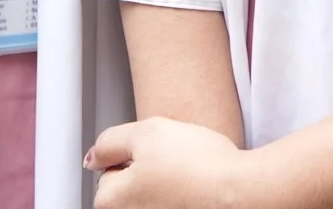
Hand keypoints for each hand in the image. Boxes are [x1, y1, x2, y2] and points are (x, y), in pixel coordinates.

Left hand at [88, 118, 258, 208]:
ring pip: (152, 198)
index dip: (134, 154)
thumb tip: (94, 156)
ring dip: (165, 186)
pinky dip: (182, 198)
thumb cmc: (197, 165)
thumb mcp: (147, 131)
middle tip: (173, 160)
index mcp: (111, 201)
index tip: (154, 151)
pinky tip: (196, 189)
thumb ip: (111, 141)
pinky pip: (173, 204)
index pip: (109, 172)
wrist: (238, 191)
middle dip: (146, 174)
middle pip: (130, 189)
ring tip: (188, 174)